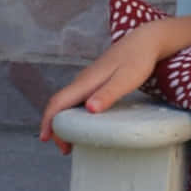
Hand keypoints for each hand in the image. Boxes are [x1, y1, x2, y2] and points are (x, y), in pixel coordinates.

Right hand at [38, 23, 165, 151]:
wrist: (144, 41)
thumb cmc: (138, 60)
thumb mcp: (126, 80)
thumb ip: (108, 94)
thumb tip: (90, 109)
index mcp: (87, 81)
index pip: (58, 101)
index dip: (49, 120)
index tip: (46, 138)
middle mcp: (83, 81)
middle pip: (60, 105)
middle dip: (55, 127)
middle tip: (64, 149)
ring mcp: (88, 81)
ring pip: (68, 103)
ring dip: (64, 122)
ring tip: (71, 142)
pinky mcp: (95, 82)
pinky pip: (77, 100)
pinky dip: (74, 115)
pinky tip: (83, 124)